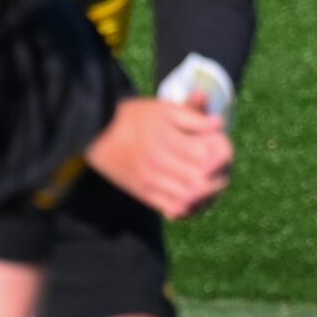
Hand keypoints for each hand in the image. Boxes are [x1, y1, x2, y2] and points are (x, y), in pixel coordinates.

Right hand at [86, 96, 232, 219]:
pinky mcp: (141, 192)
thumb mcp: (163, 108)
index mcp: (168, 139)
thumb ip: (192, 115)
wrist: (93, 133)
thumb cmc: (133, 117)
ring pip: (189, 197)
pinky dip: (187, 208)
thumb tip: (220, 123)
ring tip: (211, 185)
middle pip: (202, 179)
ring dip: (206, 194)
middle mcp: (159, 161)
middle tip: (222, 171)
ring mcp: (149, 179)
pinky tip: (193, 199)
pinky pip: (170, 207)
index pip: (208, 154)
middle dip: (219, 176)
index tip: (224, 150)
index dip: (223, 155)